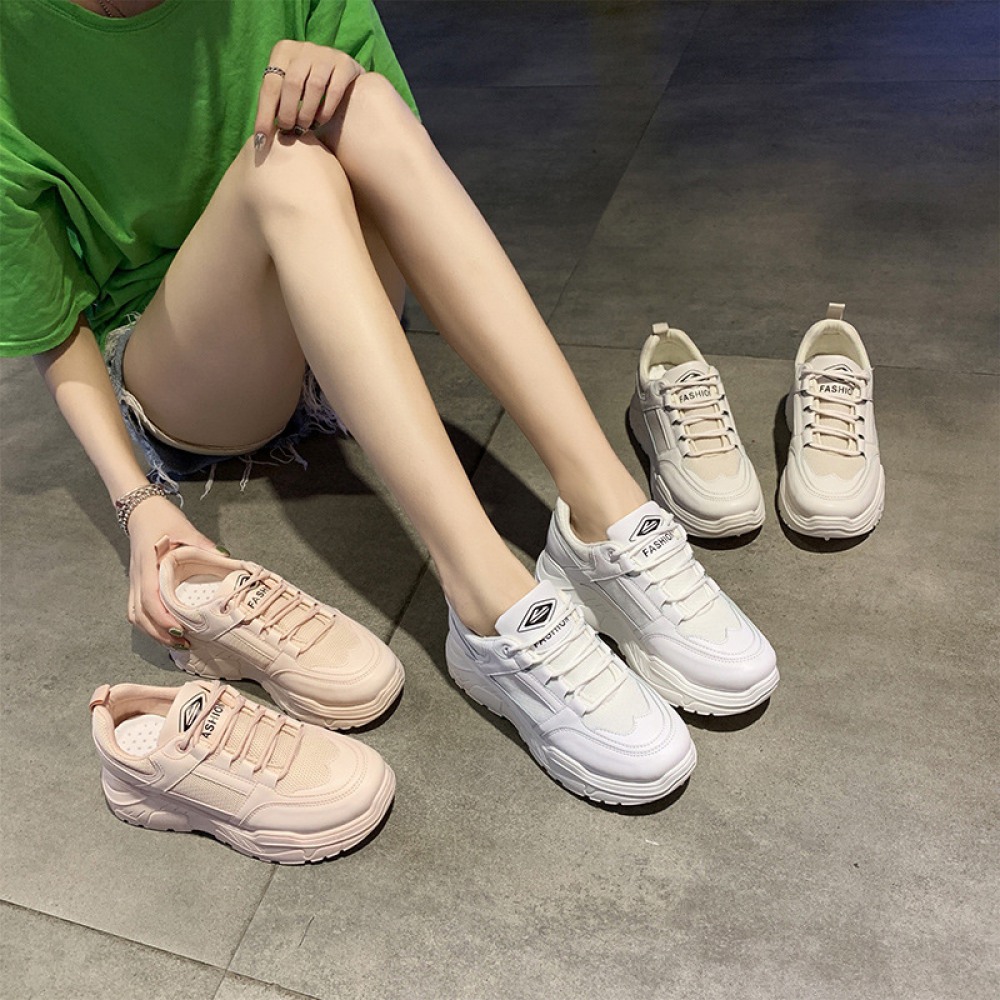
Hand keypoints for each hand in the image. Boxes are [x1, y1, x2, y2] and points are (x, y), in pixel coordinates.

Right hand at [125, 496, 219, 647]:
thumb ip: (204, 546)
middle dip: (159, 633)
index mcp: (149, 565)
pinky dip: (148, 624)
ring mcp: (135, 582)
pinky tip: (165, 630)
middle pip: (140, 614)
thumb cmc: (163, 519)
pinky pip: (137, 610)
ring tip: (176, 642)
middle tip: (184, 644)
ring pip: (136, 616)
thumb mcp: (186, 529)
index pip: (150, 599)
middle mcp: (138, 577)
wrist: (142, 511)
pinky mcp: (137, 584)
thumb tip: (226, 557)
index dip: (163, 618)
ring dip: (152, 632)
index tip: (180, 630)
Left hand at [254, 40, 363, 149]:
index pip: (270, 85)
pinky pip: (334, 90)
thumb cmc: (307, 86)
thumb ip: (276, 104)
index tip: (261, 140)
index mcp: (283, 51)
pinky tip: (320, 122)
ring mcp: (326, 54)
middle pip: (292, 84)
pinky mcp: (345, 64)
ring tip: (304, 128)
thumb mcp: (288, 88)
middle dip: (288, 113)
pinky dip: (325, 110)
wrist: (343, 73)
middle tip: (288, 131)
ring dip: (306, 113)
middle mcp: (304, 48)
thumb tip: (261, 137)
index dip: (264, 115)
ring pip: (314, 86)